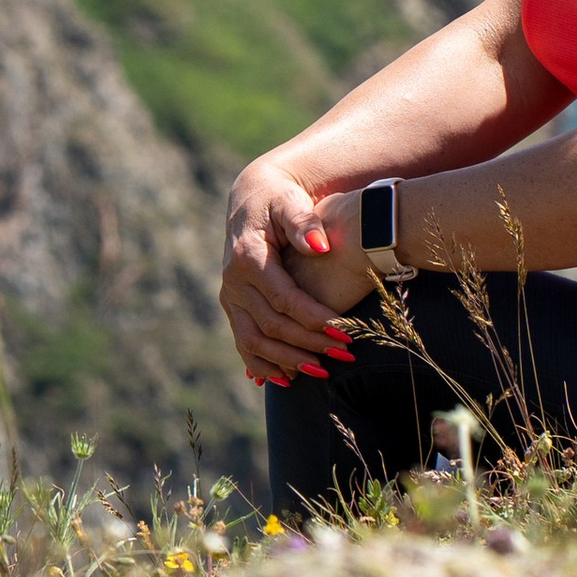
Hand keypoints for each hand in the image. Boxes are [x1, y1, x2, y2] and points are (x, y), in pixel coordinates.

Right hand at [219, 158, 359, 386]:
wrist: (253, 198)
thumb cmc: (279, 198)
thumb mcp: (291, 201)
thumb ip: (304, 222)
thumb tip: (320, 245)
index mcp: (247, 257)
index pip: (283, 299)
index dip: (314, 319)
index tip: (346, 333)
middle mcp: (232, 281)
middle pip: (270, 325)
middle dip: (308, 343)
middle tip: (344, 354)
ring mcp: (230, 296)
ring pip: (253, 341)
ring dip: (287, 361)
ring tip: (322, 372)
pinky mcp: (233, 306)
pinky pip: (243, 343)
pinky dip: (262, 365)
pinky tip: (287, 378)